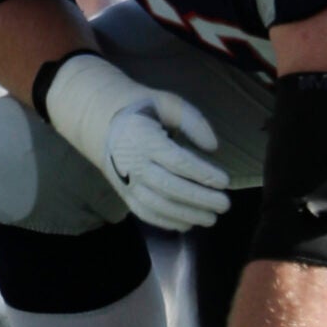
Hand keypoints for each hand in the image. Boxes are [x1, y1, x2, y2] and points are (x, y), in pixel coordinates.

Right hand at [41, 56, 231, 231]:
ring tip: (211, 218)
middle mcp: (132, 162)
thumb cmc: (142, 111)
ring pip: (158, 205)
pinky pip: (145, 213)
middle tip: (225, 204)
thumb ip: (192, 120)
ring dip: (187, 215)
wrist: (102, 123)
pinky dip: (167, 222)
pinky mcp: (124, 194)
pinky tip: (187, 223)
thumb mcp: (166, 103)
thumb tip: (213, 147)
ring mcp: (126, 181)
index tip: (225, 181)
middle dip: (199, 199)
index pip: (177, 161)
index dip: (202, 173)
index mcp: (143, 137)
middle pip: (169, 186)